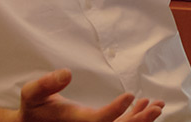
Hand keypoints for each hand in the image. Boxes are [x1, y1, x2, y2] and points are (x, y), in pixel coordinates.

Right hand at [18, 69, 163, 121]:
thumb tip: (66, 73)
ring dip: (141, 119)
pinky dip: (133, 117)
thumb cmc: (33, 109)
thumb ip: (46, 84)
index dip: (115, 111)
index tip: (129, 95)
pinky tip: (144, 104)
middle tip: (155, 108)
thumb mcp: (32, 94)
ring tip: (158, 105)